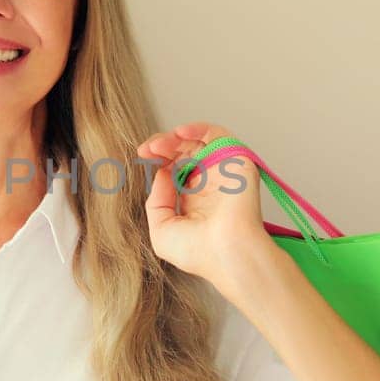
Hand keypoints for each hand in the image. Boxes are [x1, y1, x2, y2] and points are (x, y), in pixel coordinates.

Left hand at [135, 121, 278, 291]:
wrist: (228, 252)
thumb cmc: (199, 251)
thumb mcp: (162, 231)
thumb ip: (156, 201)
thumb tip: (161, 175)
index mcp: (195, 200)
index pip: (175, 169)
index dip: (158, 160)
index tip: (143, 156)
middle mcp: (210, 183)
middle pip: (183, 152)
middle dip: (162, 147)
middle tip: (147, 150)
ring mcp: (223, 170)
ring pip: (197, 141)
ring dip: (174, 137)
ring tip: (157, 146)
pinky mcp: (236, 160)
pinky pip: (218, 135)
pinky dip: (198, 128)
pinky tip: (179, 134)